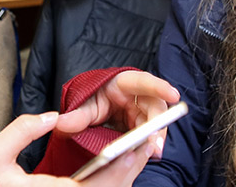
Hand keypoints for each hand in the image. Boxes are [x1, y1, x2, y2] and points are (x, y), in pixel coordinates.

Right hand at [0, 112, 152, 185]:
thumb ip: (20, 131)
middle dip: (129, 172)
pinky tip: (112, 172)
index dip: (121, 168)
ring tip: (131, 156)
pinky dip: (109, 186)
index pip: (99, 186)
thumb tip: (51, 117)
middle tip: (141, 149)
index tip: (134, 149)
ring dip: (121, 180)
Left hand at [56, 71, 180, 158]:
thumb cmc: (92, 98)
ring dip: (154, 137)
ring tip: (153, 151)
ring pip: (154, 122)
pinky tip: (149, 153)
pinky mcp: (141, 124)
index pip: (143, 82)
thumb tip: (62, 123)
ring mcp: (141, 110)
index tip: (173, 95)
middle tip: (156, 141)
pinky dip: (148, 143)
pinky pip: (149, 133)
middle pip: (155, 106)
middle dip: (158, 124)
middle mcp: (137, 96)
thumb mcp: (83, 105)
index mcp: (124, 83)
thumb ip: (76, 115)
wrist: (91, 109)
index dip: (160, 87)